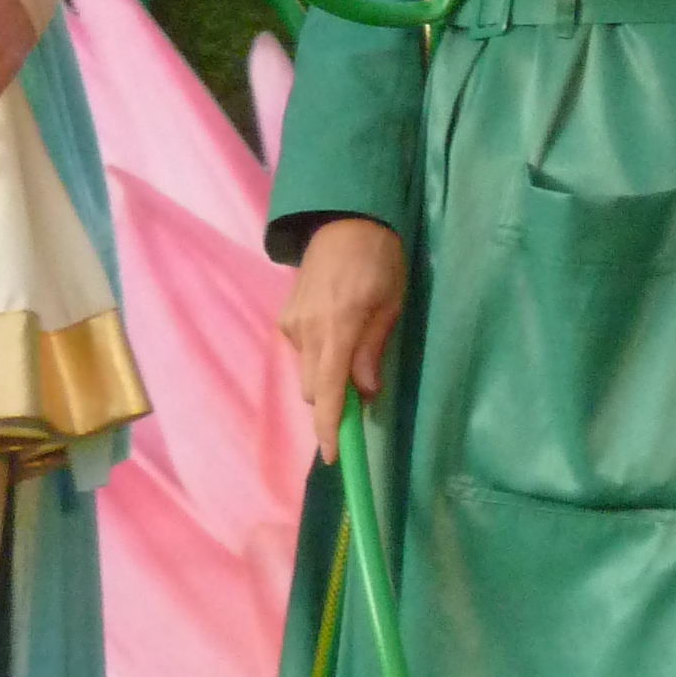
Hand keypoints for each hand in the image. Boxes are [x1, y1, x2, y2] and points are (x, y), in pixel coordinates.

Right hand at [279, 217, 407, 465]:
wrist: (343, 220)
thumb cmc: (378, 261)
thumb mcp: (390, 304)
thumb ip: (373, 349)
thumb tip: (366, 393)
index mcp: (337, 326)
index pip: (327, 389)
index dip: (329, 427)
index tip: (332, 456)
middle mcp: (307, 330)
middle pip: (313, 390)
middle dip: (334, 402)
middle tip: (363, 389)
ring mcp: (291, 323)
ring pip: (307, 373)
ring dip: (327, 377)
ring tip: (353, 347)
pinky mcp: (285, 317)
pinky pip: (302, 353)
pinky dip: (319, 357)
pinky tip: (336, 331)